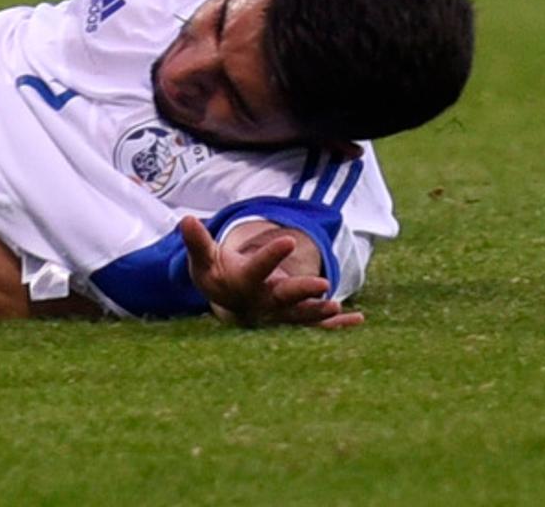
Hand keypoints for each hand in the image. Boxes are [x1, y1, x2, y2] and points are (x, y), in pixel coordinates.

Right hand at [180, 216, 361, 330]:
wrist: (228, 305)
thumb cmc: (217, 274)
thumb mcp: (204, 258)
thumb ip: (198, 241)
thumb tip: (186, 219)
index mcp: (243, 283)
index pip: (257, 268)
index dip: (271, 256)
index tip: (287, 240)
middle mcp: (263, 302)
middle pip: (284, 298)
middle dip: (302, 292)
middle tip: (323, 285)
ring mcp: (280, 313)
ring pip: (301, 315)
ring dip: (319, 312)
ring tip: (337, 306)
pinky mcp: (293, 319)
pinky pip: (316, 325)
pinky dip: (336, 325)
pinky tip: (358, 319)